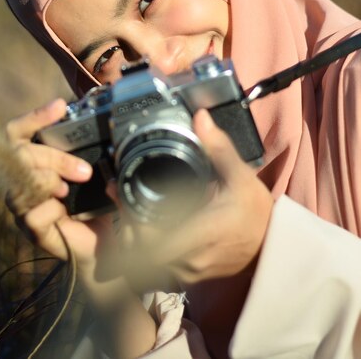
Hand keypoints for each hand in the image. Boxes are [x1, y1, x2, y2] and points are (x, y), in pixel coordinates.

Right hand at [6, 99, 113, 266]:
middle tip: (84, 171)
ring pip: (21, 181)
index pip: (20, 132)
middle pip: (19, 152)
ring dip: (49, 180)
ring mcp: (27, 204)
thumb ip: (108, 162)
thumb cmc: (105, 204)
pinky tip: (64, 209)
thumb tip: (109, 162)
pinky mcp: (33, 228)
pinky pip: (30, 213)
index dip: (35, 116)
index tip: (60, 106)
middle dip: (52, 156)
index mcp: (41, 161)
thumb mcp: (109, 176)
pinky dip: (48, 208)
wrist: (110, 244)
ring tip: (70, 189)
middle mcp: (28, 179)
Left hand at [120, 109, 273, 286]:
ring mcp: (187, 273)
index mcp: (199, 236)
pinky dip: (143, 249)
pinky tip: (144, 225)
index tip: (126, 196)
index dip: (132, 222)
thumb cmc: (256, 215)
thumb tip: (201, 118)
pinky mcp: (187, 276)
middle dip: (126, 224)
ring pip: (144, 264)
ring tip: (128, 207)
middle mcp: (189, 261)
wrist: (272, 246)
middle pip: (139, 252)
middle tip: (121, 195)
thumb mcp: (240, 177)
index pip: (150, 243)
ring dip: (132, 237)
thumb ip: (218, 148)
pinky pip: (155, 268)